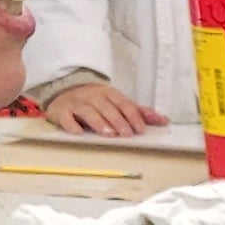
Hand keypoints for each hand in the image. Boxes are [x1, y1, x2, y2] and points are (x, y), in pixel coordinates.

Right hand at [38, 78, 164, 134]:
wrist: (64, 90)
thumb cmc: (97, 101)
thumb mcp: (117, 103)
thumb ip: (138, 112)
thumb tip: (164, 120)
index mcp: (109, 93)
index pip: (123, 103)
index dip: (132, 116)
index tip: (141, 129)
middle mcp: (92, 96)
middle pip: (106, 107)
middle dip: (117, 120)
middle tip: (126, 134)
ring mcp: (75, 103)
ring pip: (87, 111)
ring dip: (98, 122)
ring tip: (108, 133)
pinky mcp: (61, 111)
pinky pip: (66, 118)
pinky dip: (72, 125)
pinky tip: (79, 133)